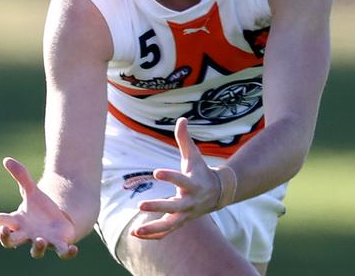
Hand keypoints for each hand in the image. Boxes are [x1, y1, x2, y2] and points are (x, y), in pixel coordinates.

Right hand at [0, 157, 78, 259]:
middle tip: (4, 230)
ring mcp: (42, 241)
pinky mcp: (59, 244)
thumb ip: (20, 175)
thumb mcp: (31, 190)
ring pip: (36, 251)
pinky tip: (74, 248)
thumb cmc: (40, 209)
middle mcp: (26, 234)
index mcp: (17, 222)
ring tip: (41, 240)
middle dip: (5, 238)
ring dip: (37, 247)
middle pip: (10, 242)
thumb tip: (6, 159)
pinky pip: (62, 252)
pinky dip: (67, 252)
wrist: (57, 221)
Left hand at [132, 118, 220, 238]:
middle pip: (174, 207)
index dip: (169, 176)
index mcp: (193, 184)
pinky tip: (137, 235)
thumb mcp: (194, 155)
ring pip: (170, 225)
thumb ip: (185, 139)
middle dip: (158, 206)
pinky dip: (154, 235)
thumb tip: (181, 119)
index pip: (181, 180)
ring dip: (153, 228)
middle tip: (140, 205)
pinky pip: (167, 232)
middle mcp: (190, 202)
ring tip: (136, 231)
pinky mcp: (181, 222)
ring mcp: (186, 215)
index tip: (155, 172)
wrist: (218, 193)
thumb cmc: (200, 171)